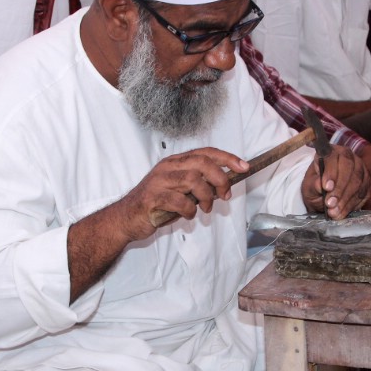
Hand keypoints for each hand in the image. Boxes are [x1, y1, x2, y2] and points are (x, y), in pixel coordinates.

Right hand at [118, 147, 249, 240]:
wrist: (126, 218)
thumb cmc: (156, 204)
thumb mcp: (179, 189)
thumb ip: (198, 184)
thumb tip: (224, 185)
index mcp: (175, 162)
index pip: (206, 152)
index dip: (227, 158)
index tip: (244, 167)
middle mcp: (167, 167)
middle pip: (202, 163)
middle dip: (220, 179)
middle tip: (225, 195)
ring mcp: (159, 181)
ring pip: (193, 180)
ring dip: (206, 197)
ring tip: (206, 208)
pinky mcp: (153, 198)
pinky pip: (180, 201)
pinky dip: (190, 210)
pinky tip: (189, 215)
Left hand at [301, 144, 369, 218]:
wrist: (323, 196)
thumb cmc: (315, 186)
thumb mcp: (308, 186)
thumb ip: (313, 185)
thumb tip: (320, 185)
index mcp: (330, 152)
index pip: (333, 157)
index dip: (331, 172)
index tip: (326, 187)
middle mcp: (348, 157)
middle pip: (349, 168)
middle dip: (340, 188)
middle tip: (330, 204)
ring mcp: (359, 168)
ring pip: (358, 182)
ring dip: (345, 199)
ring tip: (333, 212)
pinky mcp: (366, 182)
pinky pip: (363, 193)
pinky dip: (352, 205)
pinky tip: (341, 213)